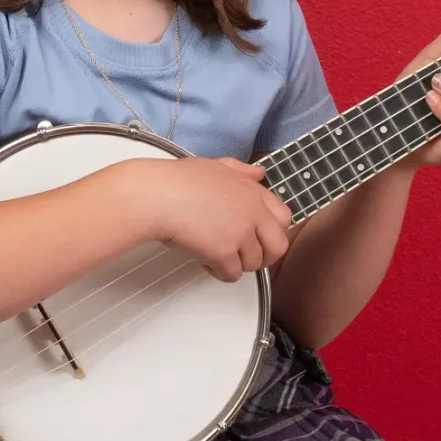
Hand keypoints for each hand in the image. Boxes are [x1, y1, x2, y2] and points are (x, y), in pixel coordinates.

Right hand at [144, 156, 293, 281]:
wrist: (157, 195)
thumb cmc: (177, 181)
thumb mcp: (216, 166)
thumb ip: (241, 171)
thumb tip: (258, 173)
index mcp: (253, 191)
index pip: (284, 218)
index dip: (272, 232)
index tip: (258, 237)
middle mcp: (253, 212)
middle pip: (278, 247)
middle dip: (263, 256)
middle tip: (243, 256)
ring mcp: (240, 233)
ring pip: (253, 264)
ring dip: (235, 264)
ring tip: (215, 254)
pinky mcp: (224, 252)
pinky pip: (232, 274)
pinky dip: (218, 272)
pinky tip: (205, 260)